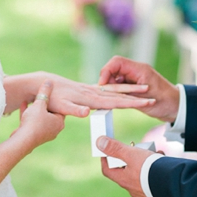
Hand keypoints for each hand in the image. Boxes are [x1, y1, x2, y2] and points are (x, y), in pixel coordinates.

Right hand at [16, 80, 64, 147]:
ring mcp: (44, 134)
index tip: (48, 93)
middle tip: (39, 96)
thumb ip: (44, 92)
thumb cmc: (34, 121)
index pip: (60, 108)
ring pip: (40, 119)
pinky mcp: (35, 137)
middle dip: (42, 105)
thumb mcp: (39, 104)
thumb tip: (49, 81)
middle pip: (49, 113)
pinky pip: (33, 124)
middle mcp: (54, 130)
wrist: (23, 140)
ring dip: (34, 109)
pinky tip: (23, 106)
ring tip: (28, 100)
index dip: (53, 100)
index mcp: (59, 122)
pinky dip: (29, 116)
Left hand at [35, 72, 154, 117]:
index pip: (115, 101)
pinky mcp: (87, 90)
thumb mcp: (60, 106)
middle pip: (119, 94)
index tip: (147, 100)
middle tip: (153, 96)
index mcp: (90, 98)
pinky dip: (118, 90)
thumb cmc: (51, 98)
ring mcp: (91, 90)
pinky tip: (123, 91)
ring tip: (145, 89)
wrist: (43, 83)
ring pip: (115, 90)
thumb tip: (85, 113)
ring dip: (130, 90)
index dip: (132, 102)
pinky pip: (107, 91)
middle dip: (136, 95)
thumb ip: (73, 110)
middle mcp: (93, 92)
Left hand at [96, 136, 154, 196]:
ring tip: (150, 152)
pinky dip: (154, 167)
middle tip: (132, 149)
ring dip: (143, 161)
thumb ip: (115, 148)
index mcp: (123, 180)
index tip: (105, 150)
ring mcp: (144, 190)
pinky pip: (151, 176)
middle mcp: (132, 187)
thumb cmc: (149, 169)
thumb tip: (99, 142)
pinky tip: (160, 158)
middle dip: (127, 158)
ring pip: (139, 172)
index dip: (105, 159)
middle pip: (123, 170)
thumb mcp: (130, 154)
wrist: (172, 183)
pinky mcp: (155, 189)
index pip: (107, 170)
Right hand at [98, 56, 178, 122]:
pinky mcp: (135, 84)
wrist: (178, 107)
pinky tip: (114, 97)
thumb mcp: (144, 100)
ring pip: (116, 76)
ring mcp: (136, 76)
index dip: (106, 71)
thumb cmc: (165, 103)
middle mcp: (136, 70)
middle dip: (106, 79)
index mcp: (140, 70)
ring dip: (111, 85)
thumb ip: (126, 94)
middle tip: (103, 93)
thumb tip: (109, 93)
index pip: (116, 62)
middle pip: (114, 68)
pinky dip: (116, 89)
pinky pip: (121, 83)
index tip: (102, 85)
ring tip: (107, 97)